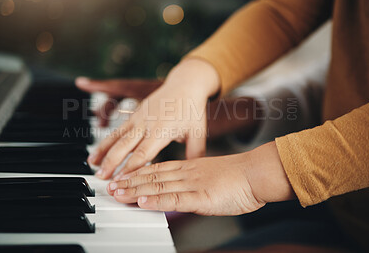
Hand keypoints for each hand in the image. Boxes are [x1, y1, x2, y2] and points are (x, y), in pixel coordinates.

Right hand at [83, 58, 220, 178]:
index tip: (121, 182)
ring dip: (103, 151)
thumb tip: (192, 175)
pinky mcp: (135, 115)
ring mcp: (138, 118)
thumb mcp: (198, 133)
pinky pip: (117, 130)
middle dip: (111, 163)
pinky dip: (106, 141)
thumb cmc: (192, 109)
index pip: (143, 154)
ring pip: (116, 137)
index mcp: (161, 130)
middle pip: (124, 146)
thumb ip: (194, 154)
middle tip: (101, 178)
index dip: (130, 169)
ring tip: (91, 164)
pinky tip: (97, 152)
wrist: (186, 84)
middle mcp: (146, 124)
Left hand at [107, 141, 294, 214]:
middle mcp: (187, 173)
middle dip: (130, 182)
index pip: (158, 169)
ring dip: (136, 190)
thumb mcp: (212, 176)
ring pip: (159, 186)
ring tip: (118, 193)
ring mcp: (193, 184)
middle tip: (112, 186)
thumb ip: (196, 181)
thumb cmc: (239, 176)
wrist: (257, 173)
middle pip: (153, 177)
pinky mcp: (201, 196)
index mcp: (190, 167)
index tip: (123, 177)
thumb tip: (184, 189)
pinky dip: (157, 200)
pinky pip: (175, 198)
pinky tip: (143, 201)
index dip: (138, 173)